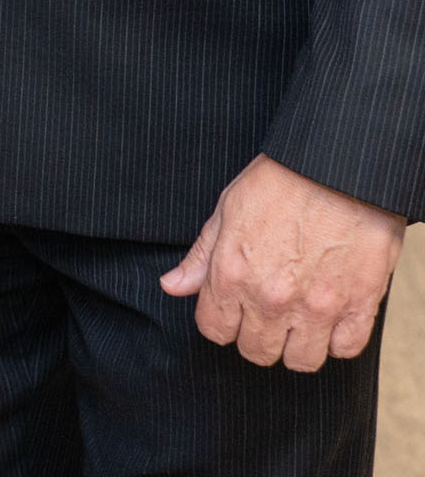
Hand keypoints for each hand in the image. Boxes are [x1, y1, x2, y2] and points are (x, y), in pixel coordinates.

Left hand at [161, 154, 404, 369]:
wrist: (336, 169)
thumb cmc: (280, 182)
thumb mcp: (226, 210)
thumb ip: (201, 256)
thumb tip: (173, 286)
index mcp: (232, 273)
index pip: (214, 330)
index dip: (220, 321)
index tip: (230, 311)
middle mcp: (271, 298)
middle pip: (256, 351)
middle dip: (256, 335)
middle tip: (265, 311)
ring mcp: (317, 307)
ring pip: (301, 361)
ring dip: (297, 345)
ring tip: (297, 318)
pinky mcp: (358, 307)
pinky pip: (344, 350)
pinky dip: (336, 339)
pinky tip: (329, 316)